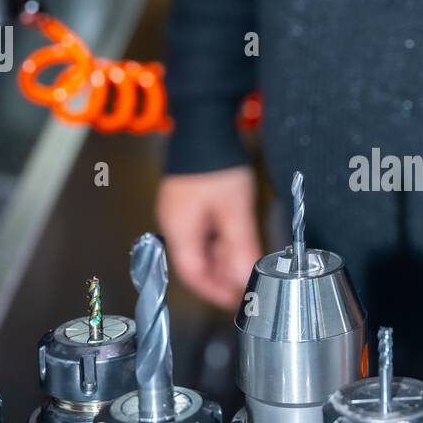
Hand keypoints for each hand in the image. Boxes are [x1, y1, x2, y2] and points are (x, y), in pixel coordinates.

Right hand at [156, 166, 261, 309]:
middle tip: (247, 285)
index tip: (237, 301)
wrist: (204, 121)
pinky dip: (220, 241)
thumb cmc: (216, 164)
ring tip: (247, 264)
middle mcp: (174, 223)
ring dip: (223, 259)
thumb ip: (240, 248)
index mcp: (179, 230)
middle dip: (222, 277)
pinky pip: (202, 230)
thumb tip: (245, 280)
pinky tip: (238, 241)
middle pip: (196, 262)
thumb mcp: (235, 211)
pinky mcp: (188, 200)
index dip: (215, 292)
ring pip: (201, 247)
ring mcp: (180, 211)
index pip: (194, 275)